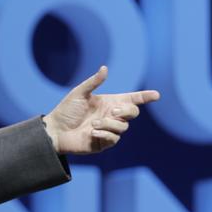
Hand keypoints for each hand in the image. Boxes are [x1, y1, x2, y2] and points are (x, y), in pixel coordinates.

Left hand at [43, 66, 159, 154]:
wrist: (55, 130)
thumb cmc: (66, 110)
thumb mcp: (79, 93)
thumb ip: (93, 82)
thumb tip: (105, 68)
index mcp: (109, 102)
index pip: (132, 99)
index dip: (144, 97)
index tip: (156, 95)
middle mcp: (112, 116)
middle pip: (133, 113)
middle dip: (127, 111)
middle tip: (113, 111)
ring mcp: (109, 130)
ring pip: (123, 127)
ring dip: (110, 123)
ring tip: (94, 124)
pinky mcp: (104, 143)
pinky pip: (113, 138)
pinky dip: (104, 134)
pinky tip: (92, 132)